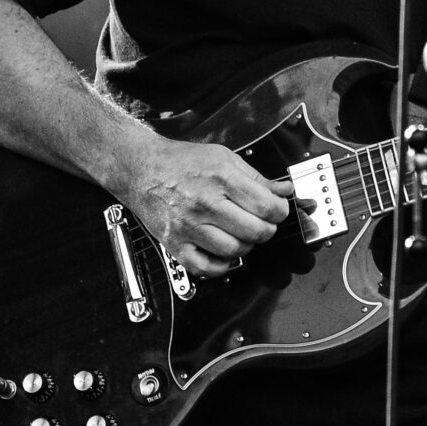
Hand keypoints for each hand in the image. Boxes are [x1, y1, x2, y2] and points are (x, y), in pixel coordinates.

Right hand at [114, 133, 291, 276]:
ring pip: (234, 250)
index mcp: (221, 179)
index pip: (267, 207)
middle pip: (255, 231)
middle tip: (261, 223)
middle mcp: (204, 203)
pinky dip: (221, 265)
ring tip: (241, 234)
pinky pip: (205, 267)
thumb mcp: (224, 158)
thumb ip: (257, 178)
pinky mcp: (174, 243)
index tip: (277, 210)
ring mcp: (188, 226)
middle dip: (266, 229)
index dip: (280, 212)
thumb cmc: (181, 162)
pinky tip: (223, 252)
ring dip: (246, 246)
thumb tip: (285, 190)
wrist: (141, 168)